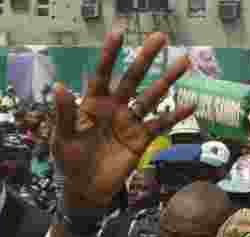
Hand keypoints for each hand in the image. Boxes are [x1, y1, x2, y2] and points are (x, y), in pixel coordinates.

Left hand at [53, 31, 192, 216]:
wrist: (85, 190)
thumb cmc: (69, 161)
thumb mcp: (62, 137)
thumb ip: (64, 113)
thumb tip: (59, 86)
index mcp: (93, 104)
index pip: (102, 74)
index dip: (109, 54)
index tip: (119, 32)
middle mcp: (114, 108)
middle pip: (132, 78)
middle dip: (145, 58)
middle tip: (160, 37)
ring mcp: (129, 122)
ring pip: (150, 97)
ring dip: (167, 80)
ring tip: (183, 61)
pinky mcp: (141, 139)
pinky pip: (160, 124)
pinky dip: (175, 115)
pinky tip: (190, 104)